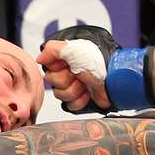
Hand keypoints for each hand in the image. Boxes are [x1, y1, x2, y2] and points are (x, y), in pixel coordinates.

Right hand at [36, 25, 154, 113]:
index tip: (67, 64)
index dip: (56, 69)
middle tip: (79, 75)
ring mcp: (74, 87)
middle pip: (52, 83)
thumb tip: (39, 58)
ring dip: (74, 91)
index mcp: (64, 60)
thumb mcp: (72, 49)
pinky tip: (88, 94)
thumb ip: (51, 49)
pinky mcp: (80, 100)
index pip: (47, 68)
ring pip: (60, 95)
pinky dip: (80, 101)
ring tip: (85, 85)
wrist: (114, 79)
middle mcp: (68, 72)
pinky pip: (69, 106)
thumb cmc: (98, 62)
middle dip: (66, 80)